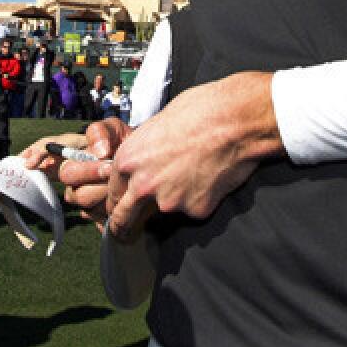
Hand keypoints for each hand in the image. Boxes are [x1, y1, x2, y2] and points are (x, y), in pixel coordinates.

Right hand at [18, 120, 128, 226]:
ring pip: (79, 197)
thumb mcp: (117, 129)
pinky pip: (93, 214)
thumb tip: (98, 151)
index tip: (30, 161)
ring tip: (121, 182)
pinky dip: (108, 208)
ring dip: (101, 190)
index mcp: (74, 152)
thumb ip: (101, 131)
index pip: (48, 150)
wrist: (150, 169)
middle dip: (88, 171)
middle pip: (67, 175)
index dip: (37, 154)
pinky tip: (119, 202)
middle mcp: (74, 174)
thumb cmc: (129, 146)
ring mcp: (82, 194)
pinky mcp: (94, 214)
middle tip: (109, 167)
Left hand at [107, 71, 283, 239]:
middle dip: (123, 227)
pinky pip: (194, 208)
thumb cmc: (198, 112)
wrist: (233, 121)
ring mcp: (169, 201)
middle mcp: (143, 184)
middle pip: (124, 217)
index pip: (113, 191)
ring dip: (175, 200)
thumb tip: (146, 162)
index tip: (121, 206)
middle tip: (125, 233)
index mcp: (129, 160)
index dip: (118, 199)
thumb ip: (144, 152)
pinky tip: (211, 176)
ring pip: (165, 210)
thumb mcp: (157, 125)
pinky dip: (201, 198)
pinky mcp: (195, 210)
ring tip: (195, 173)